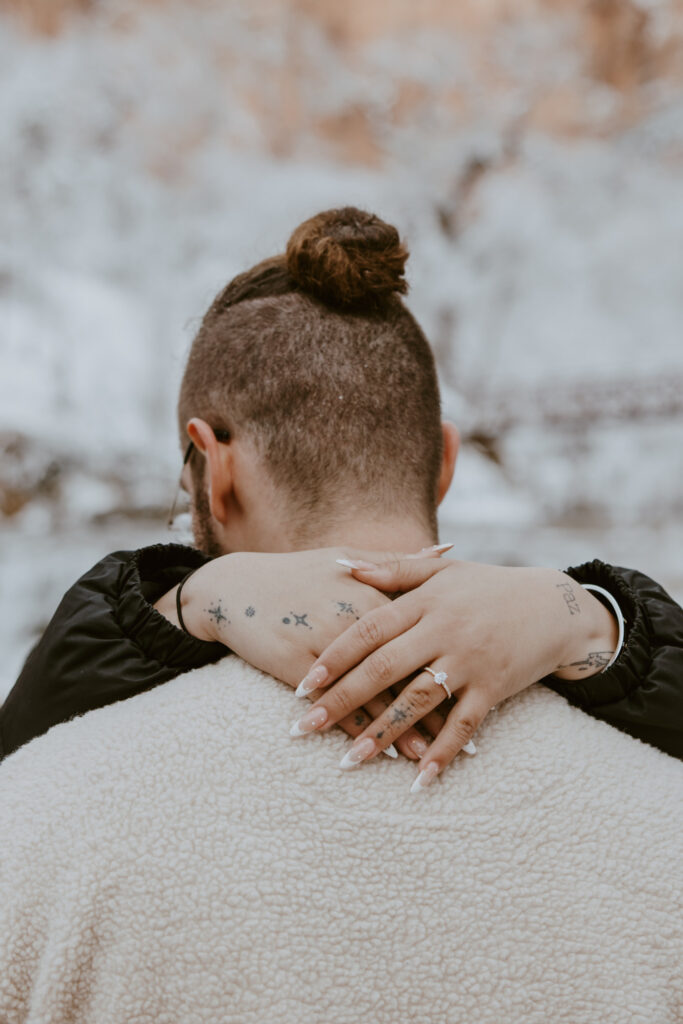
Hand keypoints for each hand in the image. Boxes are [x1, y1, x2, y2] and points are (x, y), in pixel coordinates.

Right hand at [154, 546, 450, 758]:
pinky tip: (373, 752)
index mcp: (372, 591)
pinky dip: (355, 730)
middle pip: (401, 668)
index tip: (480, 682)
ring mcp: (324, 643)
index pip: (420, 634)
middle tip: (463, 738)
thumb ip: (400, 563)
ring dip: (398, 729)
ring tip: (425, 757)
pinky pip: (331, 703)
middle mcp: (353, 617)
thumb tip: (450, 551)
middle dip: (432, 705)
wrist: (235, 587)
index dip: (450, 660)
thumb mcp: (348, 559)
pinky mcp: (297, 665)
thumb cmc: (298, 573)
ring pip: (370, 693)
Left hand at [291, 555, 618, 789]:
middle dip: (341, 701)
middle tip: (304, 727)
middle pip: (383, 669)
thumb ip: (392, 569)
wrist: (555, 606)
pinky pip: (464, 725)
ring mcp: (469, 661)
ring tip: (348, 760)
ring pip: (417, 702)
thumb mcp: (442, 570)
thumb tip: (343, 568)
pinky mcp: (494, 687)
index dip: (334, 659)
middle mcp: (443, 631)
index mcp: (425, 602)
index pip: (368, 631)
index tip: (302, 686)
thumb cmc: (489, 586)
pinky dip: (441, 753)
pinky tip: (417, 779)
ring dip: (381, 733)